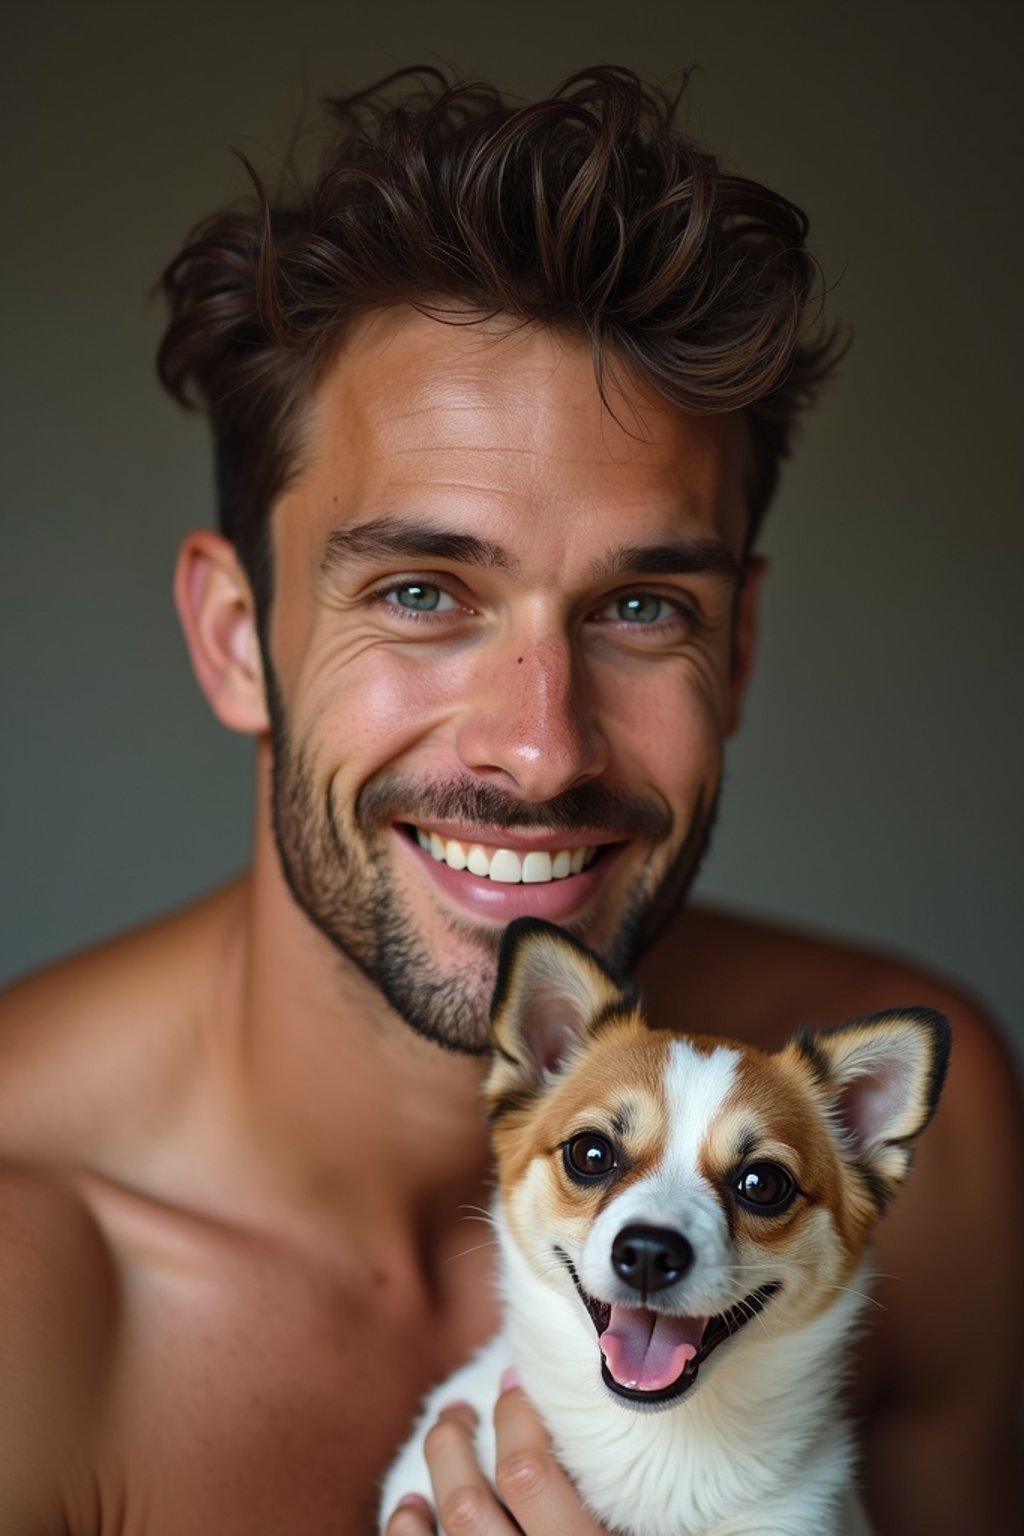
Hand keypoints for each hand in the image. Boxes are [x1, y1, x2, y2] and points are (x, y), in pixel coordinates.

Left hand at [383, 1373, 609, 1534]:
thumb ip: (615, 1507)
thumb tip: (583, 1427)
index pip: (527, 1474)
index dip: (514, 1418)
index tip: (516, 1387)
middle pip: (468, 1502)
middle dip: (453, 1439)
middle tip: (460, 1407)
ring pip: (449, 1528)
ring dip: (434, 1475)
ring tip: (443, 1435)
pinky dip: (407, 1531)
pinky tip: (410, 1507)